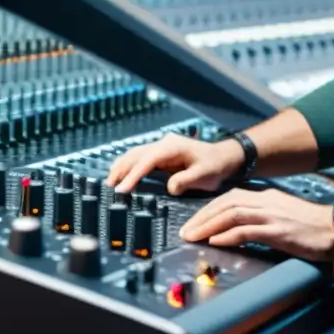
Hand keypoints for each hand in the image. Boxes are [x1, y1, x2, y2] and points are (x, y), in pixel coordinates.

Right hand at [106, 133, 243, 194]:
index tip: (123, 189)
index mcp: (173, 146)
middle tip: (109, 188)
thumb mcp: (205, 174)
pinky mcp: (160, 156)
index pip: (148, 160)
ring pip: (135, 155)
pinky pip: (140, 159)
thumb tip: (170, 187)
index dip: (134, 174)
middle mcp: (164, 144)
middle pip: (136, 154)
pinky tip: (121, 176)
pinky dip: (128, 167)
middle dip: (121, 170)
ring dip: (122, 167)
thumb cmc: (215, 165)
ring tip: (110, 183)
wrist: (224, 157)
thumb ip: (187, 180)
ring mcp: (161, 148)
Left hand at [179, 188, 333, 262]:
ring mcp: (272, 215)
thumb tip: (237, 228)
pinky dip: (228, 235)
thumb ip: (261, 217)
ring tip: (193, 237)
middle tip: (185, 231)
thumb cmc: (311, 227)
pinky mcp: (278, 230)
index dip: (208, 208)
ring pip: (232, 214)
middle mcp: (266, 201)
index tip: (194, 221)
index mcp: (266, 196)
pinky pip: (247, 230)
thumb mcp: (282, 215)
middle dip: (202, 216)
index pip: (230, 197)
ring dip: (209, 226)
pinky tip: (216, 242)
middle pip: (226, 203)